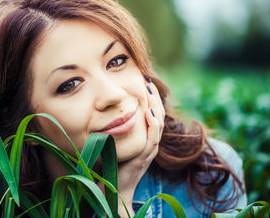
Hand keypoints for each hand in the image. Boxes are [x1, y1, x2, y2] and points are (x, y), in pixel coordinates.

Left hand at [117, 77, 164, 216]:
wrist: (116, 189)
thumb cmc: (115, 166)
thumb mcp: (119, 143)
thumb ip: (120, 130)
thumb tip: (110, 113)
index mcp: (147, 139)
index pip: (153, 114)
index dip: (151, 99)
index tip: (145, 83)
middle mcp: (151, 143)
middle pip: (158, 115)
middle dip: (154, 97)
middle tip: (148, 81)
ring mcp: (150, 150)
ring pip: (158, 123)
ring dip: (155, 105)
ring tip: (149, 90)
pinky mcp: (145, 156)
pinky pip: (153, 137)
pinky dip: (153, 123)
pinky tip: (148, 111)